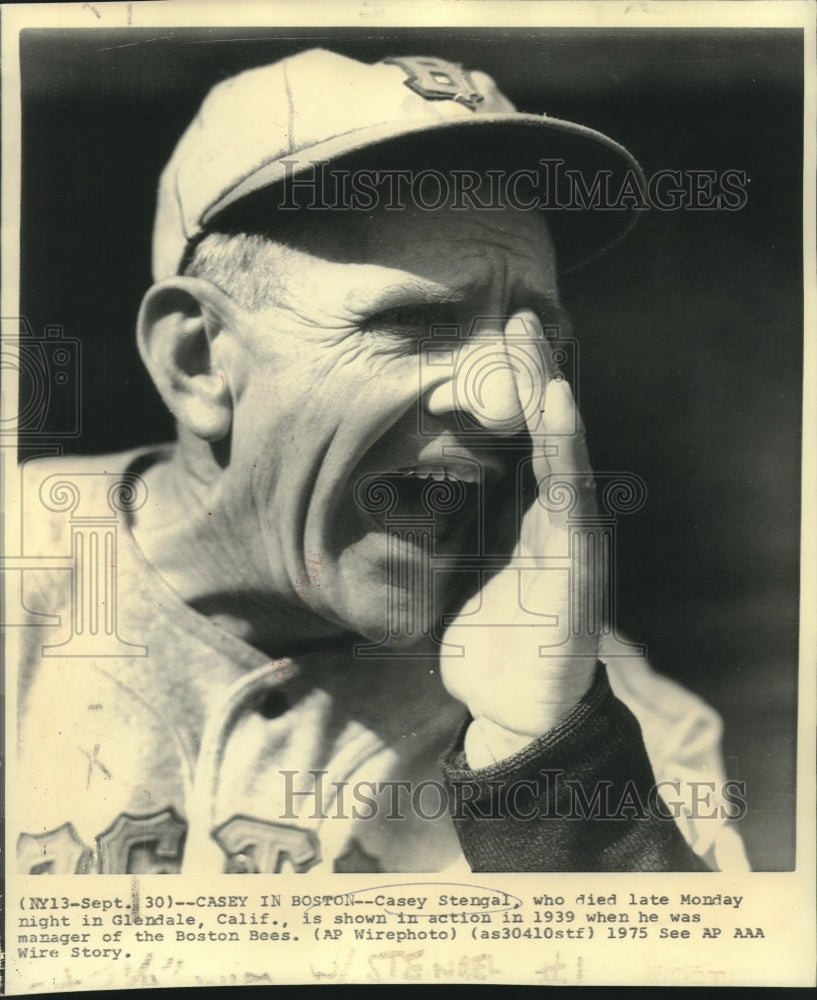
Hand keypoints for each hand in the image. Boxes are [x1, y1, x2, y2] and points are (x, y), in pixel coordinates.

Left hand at [440, 319, 600, 767]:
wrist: (515, 710)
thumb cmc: (486, 640)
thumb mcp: (458, 573)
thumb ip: (451, 531)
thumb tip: (404, 496)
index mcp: (521, 517)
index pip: (517, 442)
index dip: (507, 392)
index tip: (488, 341)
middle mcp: (550, 517)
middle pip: (544, 434)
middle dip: (532, 375)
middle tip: (520, 315)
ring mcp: (570, 535)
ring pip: (563, 451)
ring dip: (551, 394)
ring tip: (538, 340)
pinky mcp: (580, 560)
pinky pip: (572, 495)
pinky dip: (566, 447)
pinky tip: (559, 404)